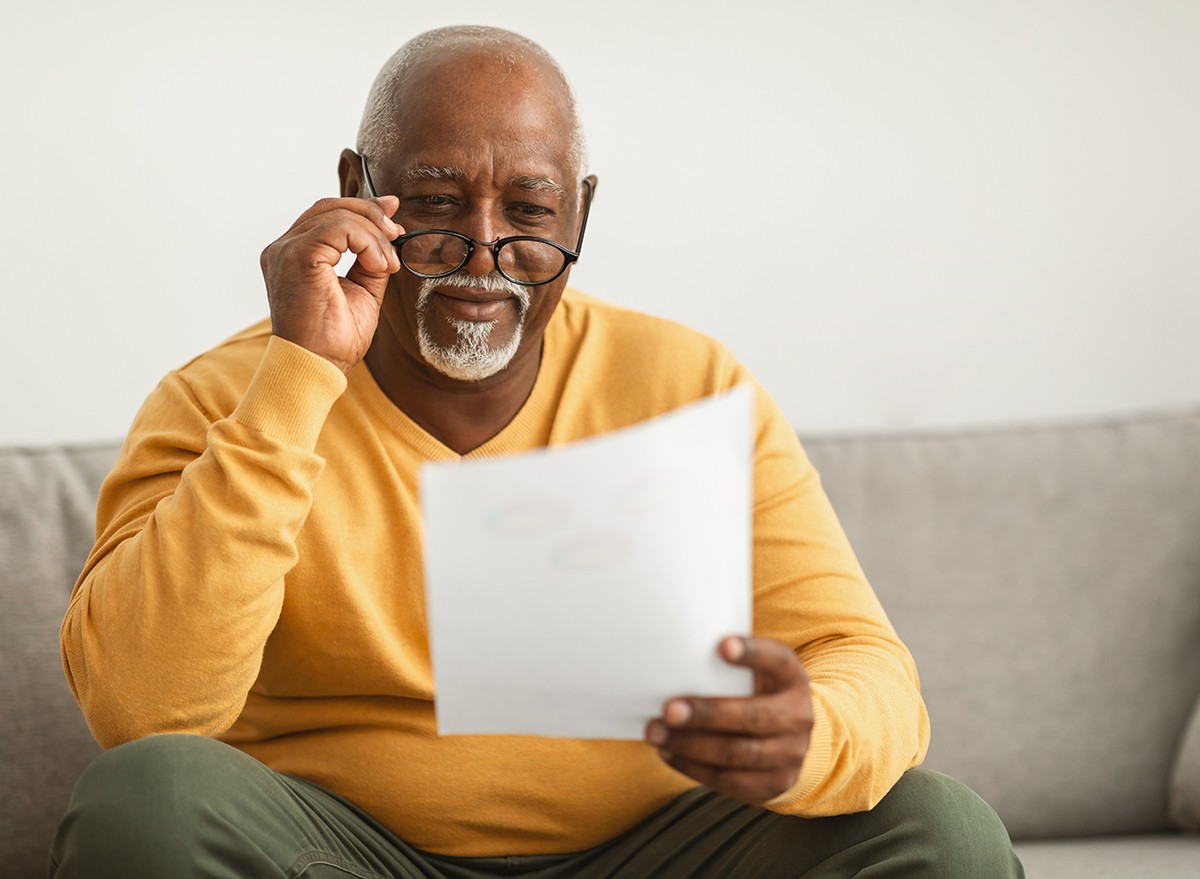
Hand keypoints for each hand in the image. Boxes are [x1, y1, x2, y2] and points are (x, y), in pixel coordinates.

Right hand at [260, 196, 403, 372]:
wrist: (316, 366)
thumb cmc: (332, 340)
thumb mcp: (362, 292)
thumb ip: (369, 263)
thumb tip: (388, 238)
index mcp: (294, 256)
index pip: (326, 215)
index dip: (362, 209)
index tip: (392, 216)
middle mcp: (284, 249)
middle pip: (330, 207)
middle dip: (371, 213)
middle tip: (397, 231)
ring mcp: (287, 250)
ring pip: (338, 215)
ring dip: (374, 235)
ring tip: (387, 264)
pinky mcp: (298, 256)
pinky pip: (340, 228)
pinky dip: (367, 242)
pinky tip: (378, 266)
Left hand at [645, 636, 812, 803]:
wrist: (790, 737)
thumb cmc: (756, 692)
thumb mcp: (756, 671)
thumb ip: (726, 663)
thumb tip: (672, 655)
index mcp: (792, 678)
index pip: (777, 661)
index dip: (752, 653)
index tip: (722, 646)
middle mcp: (799, 716)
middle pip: (753, 717)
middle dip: (707, 714)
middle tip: (669, 709)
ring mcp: (790, 754)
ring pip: (738, 754)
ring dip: (690, 745)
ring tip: (657, 733)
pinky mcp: (774, 784)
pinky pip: (730, 781)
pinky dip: (693, 768)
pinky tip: (668, 753)